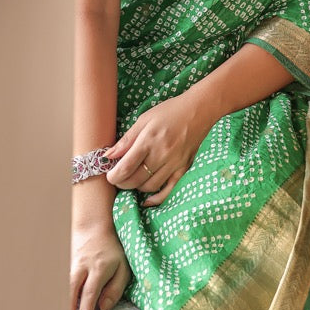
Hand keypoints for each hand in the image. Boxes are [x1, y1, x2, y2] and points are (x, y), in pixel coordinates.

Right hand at [70, 180, 130, 309]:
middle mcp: (83, 266)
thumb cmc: (113, 251)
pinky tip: (54, 308)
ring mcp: (71, 264)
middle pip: (72, 289)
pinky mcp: (65, 264)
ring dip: (61, 303)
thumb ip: (115, 289)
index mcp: (100, 268)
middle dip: (68, 309)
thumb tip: (103, 309)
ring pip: (63, 285)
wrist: (94, 228)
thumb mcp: (123, 268)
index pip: (91, 292)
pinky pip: (60, 282)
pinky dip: (57, 295)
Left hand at [104, 86, 217, 206]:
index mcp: (148, 140)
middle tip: (117, 178)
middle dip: (121, 183)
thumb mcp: (144, 119)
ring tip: (132, 179)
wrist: (200, 110)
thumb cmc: (170, 111)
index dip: (113, 176)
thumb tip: (109, 156)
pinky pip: (169, 190)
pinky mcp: (184, 168)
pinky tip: (147, 199)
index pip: (126, 167)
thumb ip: (126, 140)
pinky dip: (156, 198)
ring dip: (136, 187)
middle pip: (135, 180)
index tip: (109, 175)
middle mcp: (162, 154)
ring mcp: (174, 163)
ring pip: (150, 186)